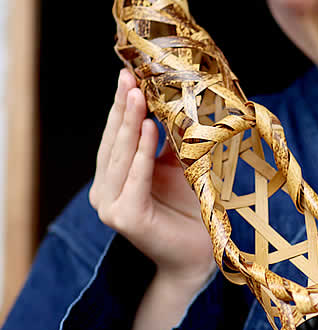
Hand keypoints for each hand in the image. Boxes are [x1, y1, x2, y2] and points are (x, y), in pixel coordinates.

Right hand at [90, 69, 213, 287]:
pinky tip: (147, 130)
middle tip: (130, 78)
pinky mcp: (125, 218)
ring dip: (129, 125)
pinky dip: (141, 155)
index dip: (121, 105)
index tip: (128, 74)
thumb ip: (169, 141)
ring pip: (121, 157)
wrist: (199, 255)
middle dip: (123, 108)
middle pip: (115, 142)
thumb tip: (172, 100)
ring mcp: (111, 205)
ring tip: (138, 97)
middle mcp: (106, 189)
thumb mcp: (179, 167)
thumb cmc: (191, 210)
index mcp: (115, 176)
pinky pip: (134, 179)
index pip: (116, 134)